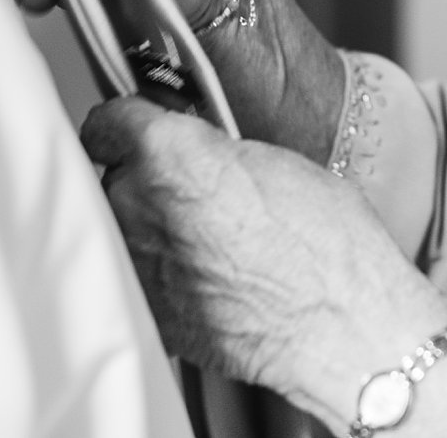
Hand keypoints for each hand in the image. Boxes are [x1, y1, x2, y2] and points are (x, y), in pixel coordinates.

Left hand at [81, 97, 446, 426]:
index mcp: (168, 154)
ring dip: (153, 228)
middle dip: (148, 180)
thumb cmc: (324, 239)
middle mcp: (138, 206)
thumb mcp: (272, 160)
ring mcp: (138, 264)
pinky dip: (167, 274)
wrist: (339, 322)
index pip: (107, 124)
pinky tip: (211, 277)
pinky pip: (143, 278)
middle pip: (115, 179)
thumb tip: (194, 151)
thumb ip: (212, 150)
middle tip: (197, 190)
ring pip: (126, 230)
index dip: (127, 124)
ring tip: (208, 238)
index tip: (139, 130)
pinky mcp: (149, 312)